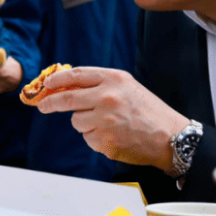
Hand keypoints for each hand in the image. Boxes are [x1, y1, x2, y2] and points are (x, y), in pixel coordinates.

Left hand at [36, 66, 187, 169]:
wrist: (172, 137)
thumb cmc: (148, 111)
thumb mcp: (127, 87)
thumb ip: (100, 84)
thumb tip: (66, 85)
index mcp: (114, 79)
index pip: (76, 75)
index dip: (57, 79)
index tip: (46, 83)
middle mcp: (108, 97)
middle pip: (66, 99)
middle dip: (50, 102)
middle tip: (43, 105)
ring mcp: (105, 120)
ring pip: (76, 122)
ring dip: (84, 124)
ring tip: (108, 124)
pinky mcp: (105, 141)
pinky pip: (88, 138)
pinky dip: (95, 138)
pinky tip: (114, 136)